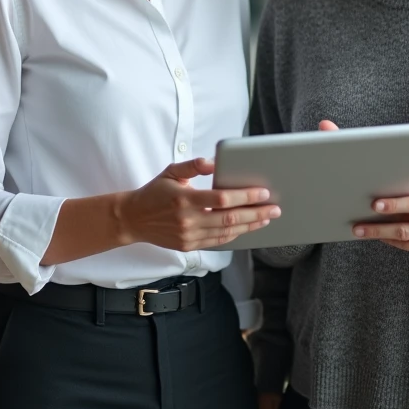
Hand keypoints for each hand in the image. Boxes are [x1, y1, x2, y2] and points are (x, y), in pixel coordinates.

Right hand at [117, 158, 280, 250]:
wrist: (134, 219)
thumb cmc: (154, 192)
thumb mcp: (171, 172)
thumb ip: (193, 166)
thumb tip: (214, 162)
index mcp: (184, 199)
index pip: (222, 199)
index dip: (245, 196)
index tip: (262, 193)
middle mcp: (188, 220)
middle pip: (230, 219)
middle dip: (256, 214)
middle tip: (274, 209)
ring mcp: (189, 236)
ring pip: (227, 233)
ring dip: (250, 227)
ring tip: (266, 219)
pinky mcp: (189, 246)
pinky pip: (217, 242)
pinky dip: (235, 236)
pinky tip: (247, 228)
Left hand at [353, 171, 408, 257]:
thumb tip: (393, 174)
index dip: (394, 204)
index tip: (375, 204)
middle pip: (407, 223)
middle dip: (381, 225)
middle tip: (359, 225)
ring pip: (406, 237)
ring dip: (381, 235)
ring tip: (362, 231)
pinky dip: (394, 242)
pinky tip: (381, 236)